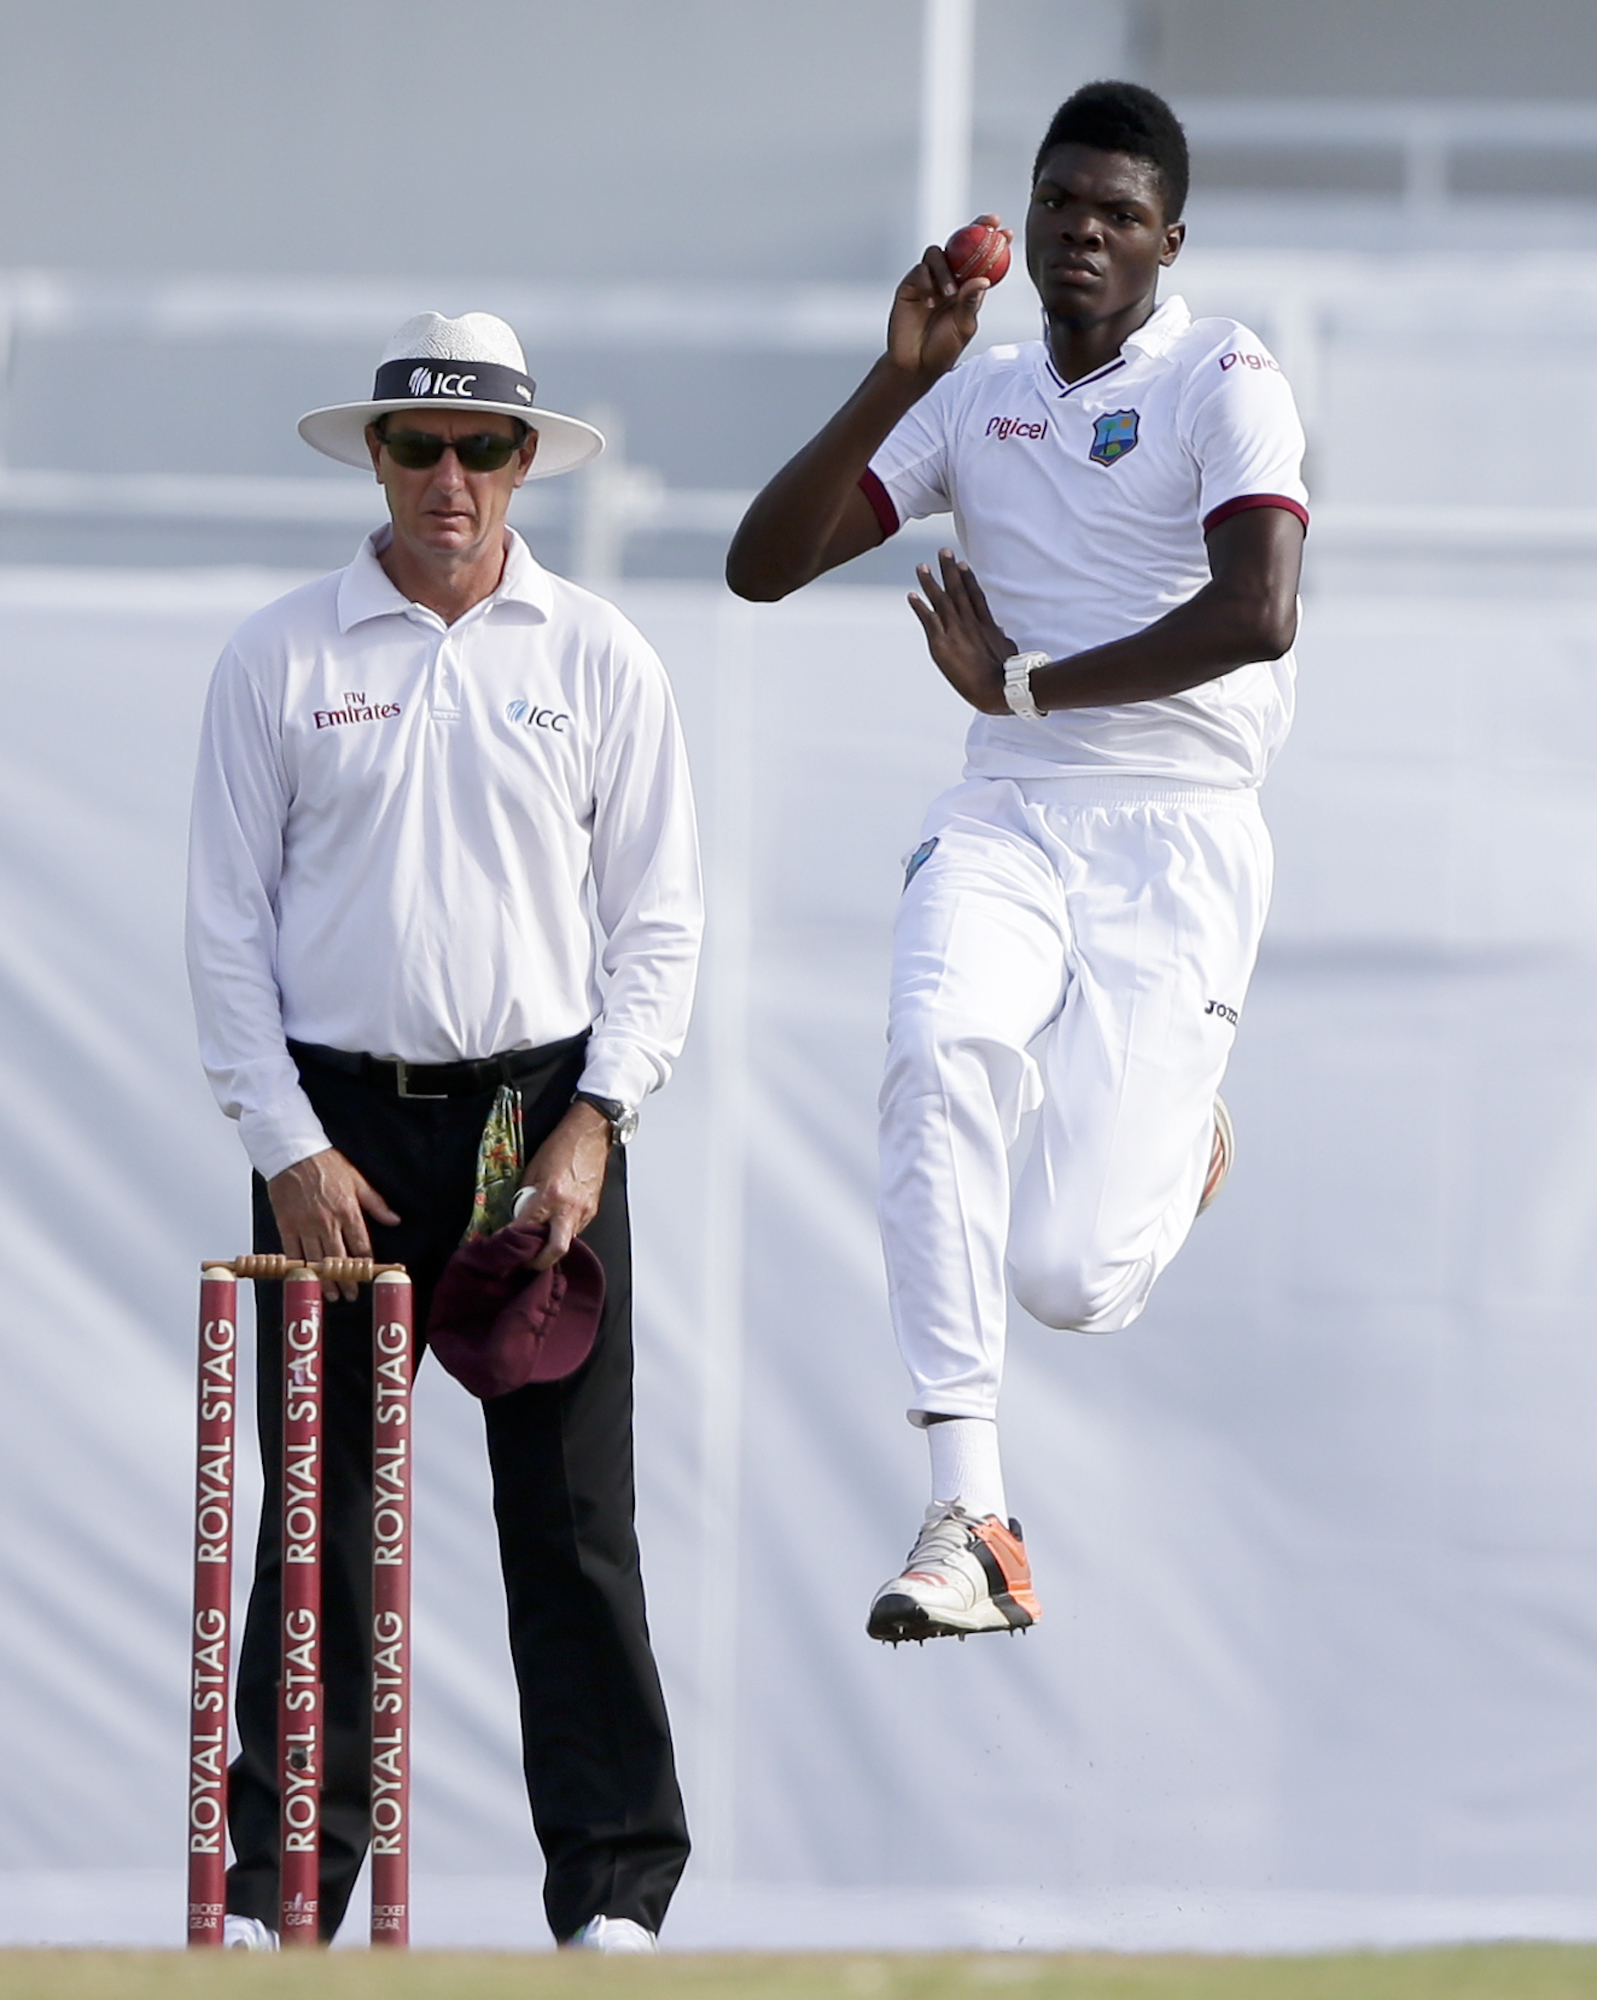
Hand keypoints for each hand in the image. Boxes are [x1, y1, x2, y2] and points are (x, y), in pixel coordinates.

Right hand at [266, 1148, 400, 1300]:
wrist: (293, 1153)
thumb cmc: (325, 1164)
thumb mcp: (358, 1181)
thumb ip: (376, 1204)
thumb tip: (394, 1220)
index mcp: (348, 1211)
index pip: (361, 1245)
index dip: (365, 1264)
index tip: (368, 1275)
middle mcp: (327, 1221)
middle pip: (339, 1259)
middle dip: (346, 1280)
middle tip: (351, 1294)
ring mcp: (305, 1225)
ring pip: (317, 1261)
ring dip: (325, 1280)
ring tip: (331, 1294)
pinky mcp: (286, 1225)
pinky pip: (293, 1252)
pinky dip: (299, 1267)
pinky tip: (305, 1278)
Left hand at [511, 1102, 611, 1270]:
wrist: (590, 1133)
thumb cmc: (561, 1146)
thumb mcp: (533, 1170)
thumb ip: (526, 1197)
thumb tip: (518, 1217)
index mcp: (551, 1195)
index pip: (528, 1227)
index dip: (513, 1240)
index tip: (503, 1247)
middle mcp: (569, 1207)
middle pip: (556, 1249)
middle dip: (540, 1262)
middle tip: (526, 1264)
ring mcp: (585, 1210)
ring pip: (567, 1241)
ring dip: (551, 1245)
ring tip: (538, 1242)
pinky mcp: (593, 1209)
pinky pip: (576, 1229)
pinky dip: (563, 1232)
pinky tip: (555, 1226)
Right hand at [886, 215, 1010, 384]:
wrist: (916, 365)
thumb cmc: (942, 349)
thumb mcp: (964, 326)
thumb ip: (971, 302)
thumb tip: (983, 280)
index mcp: (967, 287)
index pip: (981, 259)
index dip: (993, 242)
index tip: (1007, 233)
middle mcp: (948, 279)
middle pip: (960, 245)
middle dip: (974, 229)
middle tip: (987, 224)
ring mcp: (928, 280)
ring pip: (937, 254)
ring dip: (946, 269)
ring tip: (949, 294)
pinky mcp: (910, 286)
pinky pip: (919, 271)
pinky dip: (927, 282)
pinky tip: (930, 301)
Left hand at [907, 549, 1018, 713]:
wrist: (999, 686)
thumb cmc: (1008, 674)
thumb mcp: (1008, 650)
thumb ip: (1001, 639)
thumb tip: (1001, 633)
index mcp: (986, 624)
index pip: (975, 595)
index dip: (968, 578)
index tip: (963, 564)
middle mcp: (970, 623)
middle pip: (957, 590)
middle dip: (950, 570)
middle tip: (943, 552)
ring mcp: (955, 632)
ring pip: (941, 600)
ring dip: (930, 582)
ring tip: (922, 567)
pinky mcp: (942, 644)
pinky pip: (928, 621)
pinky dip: (920, 607)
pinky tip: (911, 595)